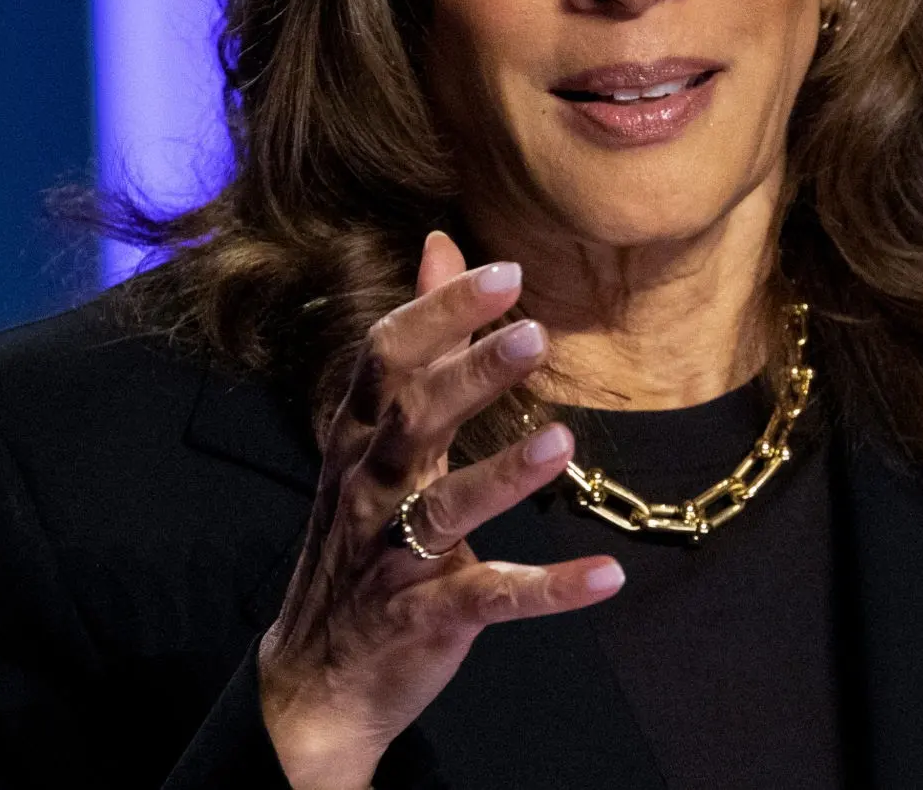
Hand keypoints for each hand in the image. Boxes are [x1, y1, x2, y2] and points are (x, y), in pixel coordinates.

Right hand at [257, 232, 624, 789]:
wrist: (316, 677)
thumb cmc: (362, 533)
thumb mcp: (379, 433)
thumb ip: (421, 342)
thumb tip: (439, 244)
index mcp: (361, 438)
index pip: (386, 359)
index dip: (440, 313)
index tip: (504, 272)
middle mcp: (370, 489)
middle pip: (412, 421)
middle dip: (468, 377)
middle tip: (535, 335)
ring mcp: (394, 556)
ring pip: (444, 510)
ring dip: (503, 477)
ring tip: (563, 443)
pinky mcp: (427, 617)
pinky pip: (489, 599)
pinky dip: (547, 591)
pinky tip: (606, 576)